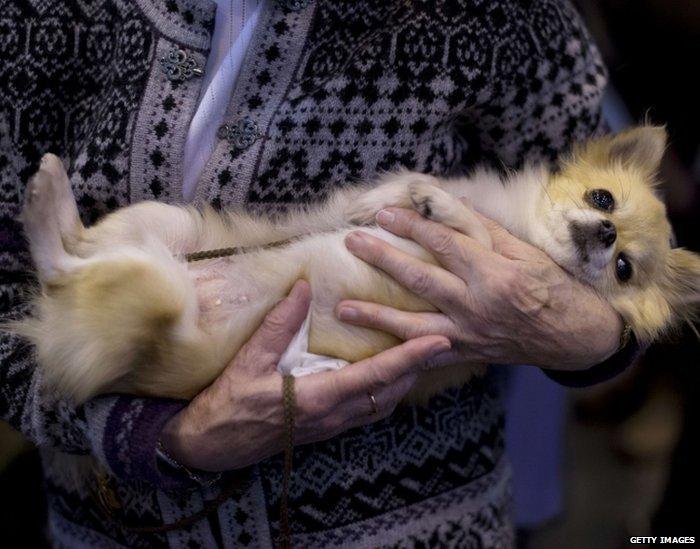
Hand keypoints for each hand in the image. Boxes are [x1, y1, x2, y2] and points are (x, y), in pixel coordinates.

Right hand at [160, 280, 449, 471]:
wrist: (212, 446)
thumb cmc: (227, 404)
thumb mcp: (248, 361)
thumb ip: (278, 324)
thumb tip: (302, 286)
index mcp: (318, 398)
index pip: (376, 376)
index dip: (410, 357)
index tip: (440, 341)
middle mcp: (333, 415)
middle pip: (391, 392)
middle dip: (419, 367)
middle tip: (443, 340)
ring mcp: (332, 425)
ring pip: (383, 404)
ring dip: (406, 380)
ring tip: (422, 354)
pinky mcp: (326, 427)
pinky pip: (369, 411)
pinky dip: (387, 390)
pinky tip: (386, 374)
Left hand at [337, 207, 621, 370]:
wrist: (575, 337)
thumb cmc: (556, 289)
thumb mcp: (527, 253)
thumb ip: (488, 232)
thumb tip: (454, 206)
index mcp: (493, 274)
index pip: (443, 243)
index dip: (411, 227)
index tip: (384, 214)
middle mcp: (475, 305)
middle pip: (419, 278)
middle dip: (382, 259)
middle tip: (352, 242)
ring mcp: (467, 334)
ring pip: (413, 324)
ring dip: (376, 316)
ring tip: (342, 308)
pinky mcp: (465, 353)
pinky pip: (426, 355)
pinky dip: (399, 352)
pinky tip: (373, 349)